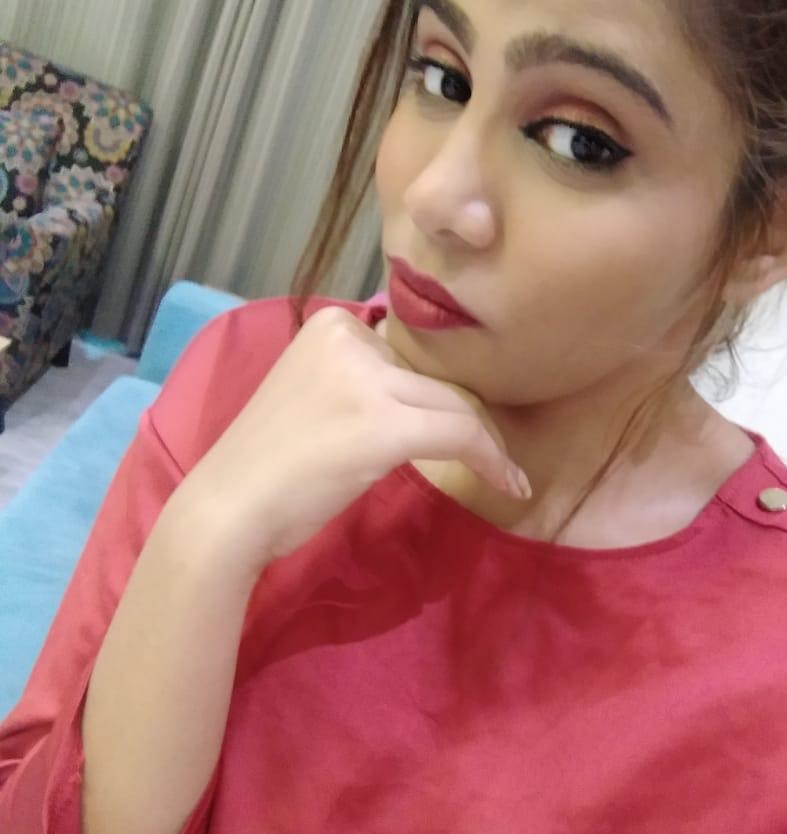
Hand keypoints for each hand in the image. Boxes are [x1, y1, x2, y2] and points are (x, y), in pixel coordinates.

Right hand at [180, 306, 530, 566]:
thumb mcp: (316, 397)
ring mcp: (367, 380)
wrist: (229, 509)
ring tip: (506, 475)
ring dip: (488, 444)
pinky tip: (510, 484)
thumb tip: (427, 393)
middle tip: (493, 458)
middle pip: (437, 380)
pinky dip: (492, 461)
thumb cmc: (269, 466)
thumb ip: (363, 381)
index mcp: (333, 324)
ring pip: (457, 405)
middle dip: (468, 421)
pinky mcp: (384, 425)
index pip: (413, 357)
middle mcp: (351, 337)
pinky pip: (462, 435)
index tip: (461, 430)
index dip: (441, 397)